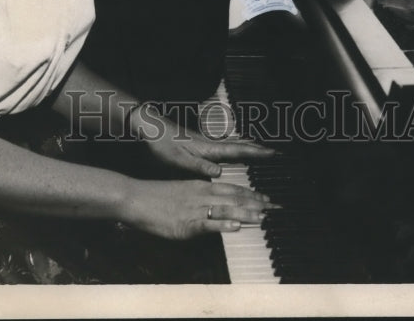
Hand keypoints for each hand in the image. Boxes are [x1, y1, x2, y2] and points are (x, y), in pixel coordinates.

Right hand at [121, 178, 270, 239]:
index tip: (268, 199)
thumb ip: (201, 197)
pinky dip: (223, 225)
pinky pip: (208, 224)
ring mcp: (195, 208)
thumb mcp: (183, 192)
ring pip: (226, 210)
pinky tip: (235, 227)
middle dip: (257, 204)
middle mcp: (202, 194)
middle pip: (235, 198)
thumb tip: (215, 204)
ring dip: (246, 214)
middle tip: (276, 209)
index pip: (233, 188)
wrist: (137, 198)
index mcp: (202, 186)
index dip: (253, 194)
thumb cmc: (157, 196)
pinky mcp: (186, 223)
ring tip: (264, 218)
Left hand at [131, 102, 275, 177]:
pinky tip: (230, 151)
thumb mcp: (178, 160)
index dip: (255, 152)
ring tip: (258, 149)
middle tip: (273, 151)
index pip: (236, 150)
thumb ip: (199, 167)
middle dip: (255, 148)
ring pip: (230, 144)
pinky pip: (222, 146)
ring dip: (246, 147)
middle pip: (238, 145)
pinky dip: (232, 147)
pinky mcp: (196, 144)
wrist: (148, 129)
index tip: (272, 153)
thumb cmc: (161, 145)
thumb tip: (220, 173)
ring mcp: (203, 143)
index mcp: (207, 148)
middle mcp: (208, 144)